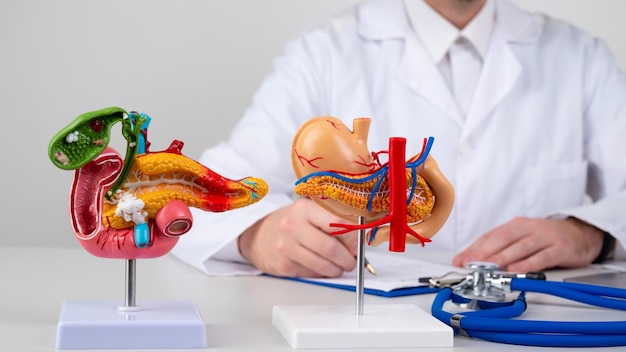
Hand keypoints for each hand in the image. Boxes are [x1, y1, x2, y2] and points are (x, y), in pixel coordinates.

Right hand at [237, 198, 357, 276]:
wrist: (258, 236)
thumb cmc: (289, 223)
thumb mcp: (307, 213)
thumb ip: (330, 221)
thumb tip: (357, 240)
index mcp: (303, 210)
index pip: (336, 224)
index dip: (351, 238)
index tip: (356, 245)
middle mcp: (293, 227)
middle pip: (330, 248)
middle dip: (347, 259)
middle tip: (351, 261)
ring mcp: (286, 247)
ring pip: (322, 265)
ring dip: (337, 269)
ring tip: (339, 267)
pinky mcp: (284, 266)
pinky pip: (312, 274)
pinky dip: (322, 274)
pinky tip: (322, 268)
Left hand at [452, 217, 603, 271]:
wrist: (581, 233)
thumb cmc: (546, 238)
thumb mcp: (523, 237)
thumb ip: (502, 247)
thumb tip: (476, 259)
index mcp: (516, 225)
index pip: (490, 236)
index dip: (474, 247)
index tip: (460, 259)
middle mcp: (529, 228)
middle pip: (502, 239)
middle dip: (483, 252)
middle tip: (470, 263)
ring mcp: (545, 237)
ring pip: (520, 247)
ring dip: (502, 257)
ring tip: (488, 266)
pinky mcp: (560, 248)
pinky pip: (542, 256)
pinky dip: (528, 263)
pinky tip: (516, 269)